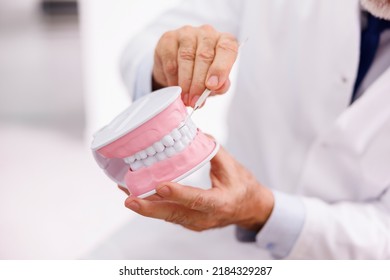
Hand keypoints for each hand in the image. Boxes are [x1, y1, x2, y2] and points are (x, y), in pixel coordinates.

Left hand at [124, 146, 273, 231]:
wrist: (250, 209)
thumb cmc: (243, 187)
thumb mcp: (233, 167)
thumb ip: (212, 150)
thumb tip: (192, 131)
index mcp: (221, 202)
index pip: (198, 199)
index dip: (179, 194)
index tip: (161, 186)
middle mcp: (206, 217)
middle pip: (175, 214)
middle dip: (150, 208)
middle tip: (130, 199)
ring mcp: (196, 222)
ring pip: (168, 216)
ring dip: (146, 206)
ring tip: (126, 194)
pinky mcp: (189, 221)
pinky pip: (168, 215)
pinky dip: (153, 206)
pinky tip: (137, 196)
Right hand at [153, 25, 237, 106]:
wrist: (178, 68)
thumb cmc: (203, 73)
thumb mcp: (216, 82)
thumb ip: (222, 85)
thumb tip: (220, 87)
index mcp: (224, 41)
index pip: (227, 48)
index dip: (220, 67)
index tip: (213, 85)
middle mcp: (207, 33)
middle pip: (204, 56)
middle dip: (199, 82)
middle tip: (195, 100)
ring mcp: (187, 33)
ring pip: (186, 57)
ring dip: (185, 82)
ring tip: (186, 98)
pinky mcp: (168, 38)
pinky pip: (170, 59)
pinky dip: (172, 77)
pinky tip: (175, 87)